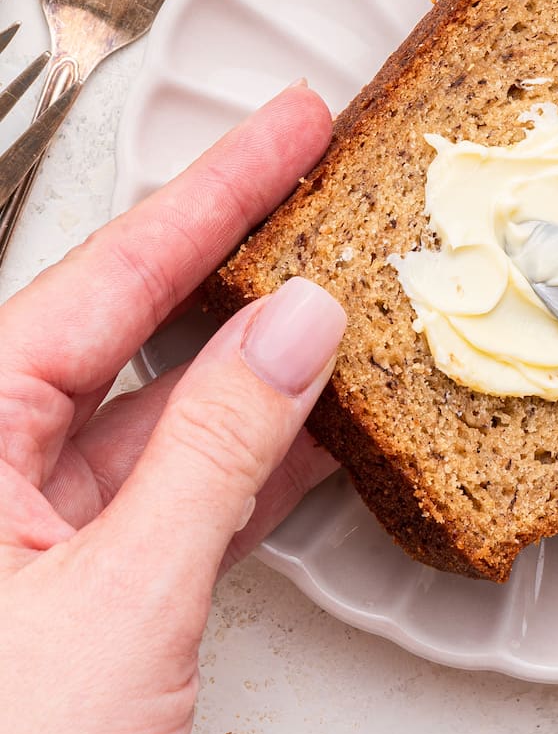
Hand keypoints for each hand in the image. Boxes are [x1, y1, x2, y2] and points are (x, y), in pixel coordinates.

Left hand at [0, 85, 344, 733]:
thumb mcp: (124, 594)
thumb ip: (215, 450)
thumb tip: (290, 331)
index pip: (100, 277)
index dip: (207, 193)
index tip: (283, 128)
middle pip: (126, 329)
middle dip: (230, 258)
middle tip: (316, 180)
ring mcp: (37, 540)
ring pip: (160, 417)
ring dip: (256, 370)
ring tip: (344, 298)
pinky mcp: (85, 604)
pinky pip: (177, 499)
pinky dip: (251, 467)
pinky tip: (320, 434)